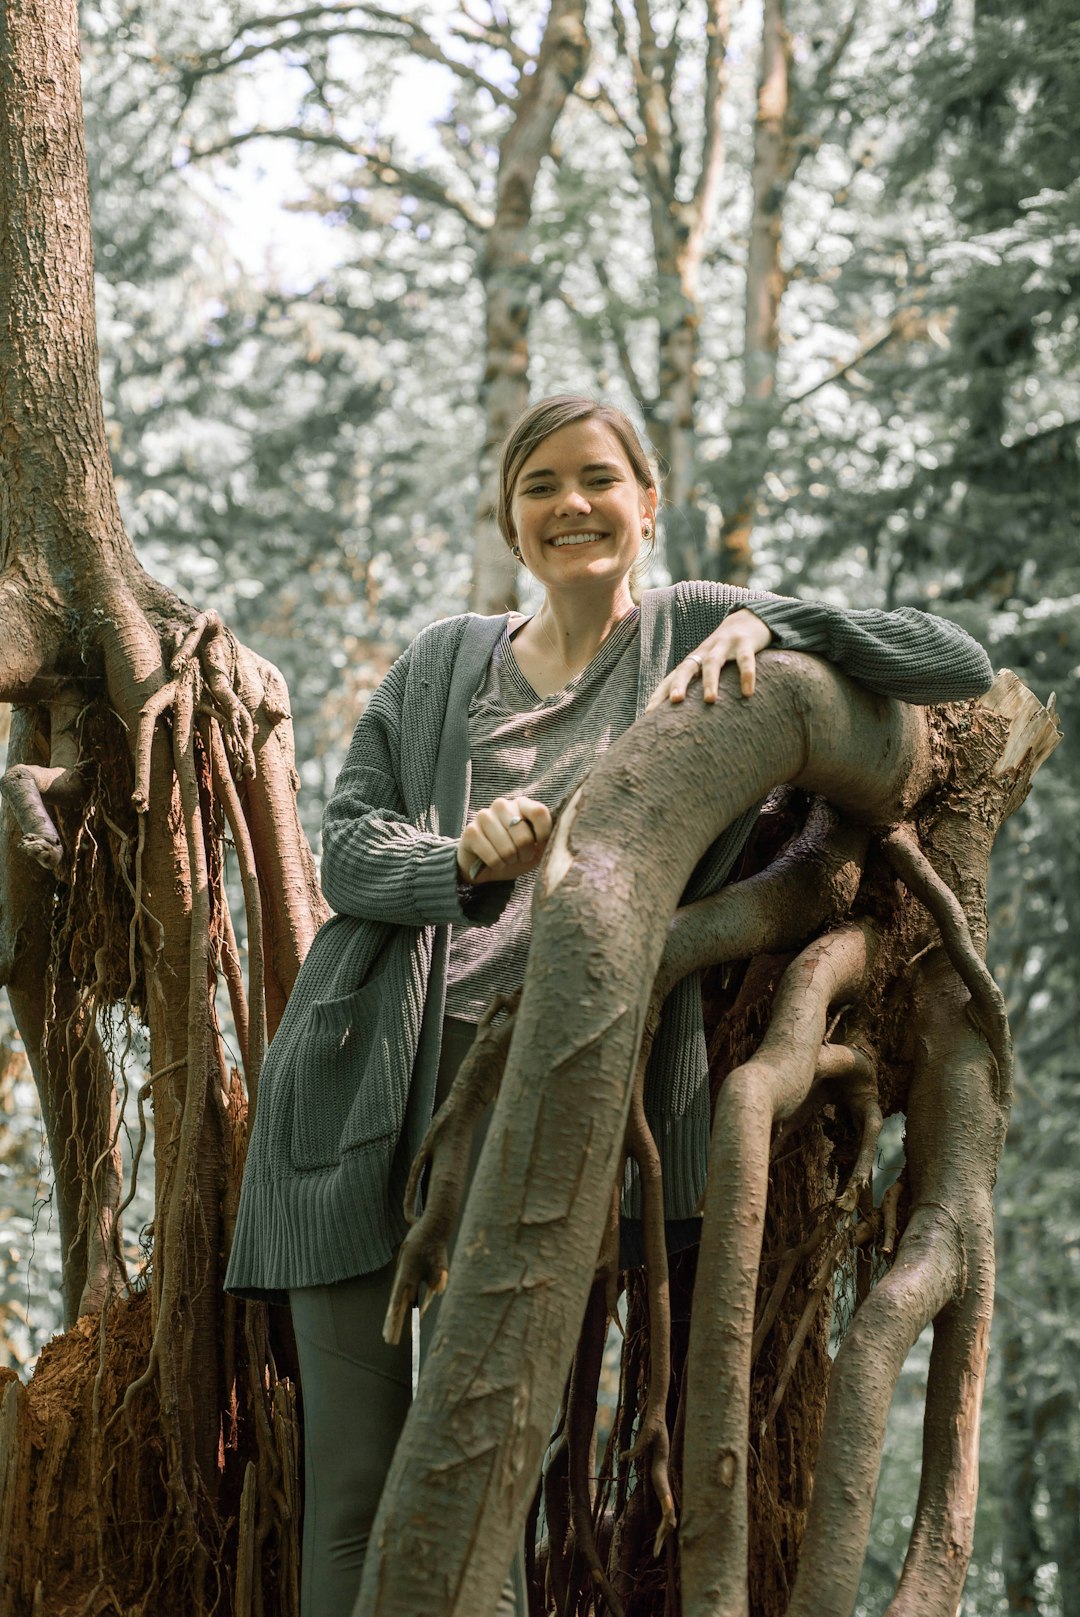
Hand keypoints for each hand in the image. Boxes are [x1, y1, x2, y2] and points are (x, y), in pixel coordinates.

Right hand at [457, 795, 552, 884]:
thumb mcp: (536, 848)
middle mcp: (502, 805)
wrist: (486, 867)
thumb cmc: (516, 854)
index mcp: (521, 804)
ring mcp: (484, 816)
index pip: (539, 813)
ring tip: (507, 859)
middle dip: (524, 854)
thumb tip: (559, 838)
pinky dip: (496, 865)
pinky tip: (494, 862)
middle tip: (520, 857)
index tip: (539, 846)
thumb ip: (548, 840)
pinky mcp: (470, 831)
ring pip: (508, 848)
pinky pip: (492, 856)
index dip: (543, 835)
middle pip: (524, 834)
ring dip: (510, 861)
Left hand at [645, 609, 772, 709]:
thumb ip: (700, 685)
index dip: (660, 694)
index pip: (672, 677)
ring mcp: (724, 646)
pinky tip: (748, 693)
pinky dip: (746, 675)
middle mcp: (705, 652)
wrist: (749, 619)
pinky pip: (745, 660)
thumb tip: (687, 717)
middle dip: (679, 684)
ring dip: (710, 681)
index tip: (648, 714)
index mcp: (694, 660)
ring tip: (710, 701)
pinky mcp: (745, 643)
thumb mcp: (711, 665)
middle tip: (675, 702)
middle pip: (687, 667)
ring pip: (713, 663)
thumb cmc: (726, 651)